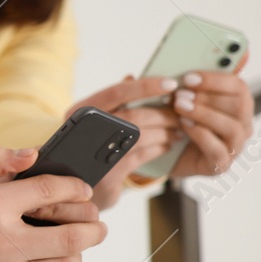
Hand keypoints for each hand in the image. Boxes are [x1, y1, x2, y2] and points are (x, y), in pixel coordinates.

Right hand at [68, 74, 182, 206]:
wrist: (79, 184)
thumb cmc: (90, 146)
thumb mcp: (94, 122)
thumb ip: (112, 101)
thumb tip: (133, 76)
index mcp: (80, 111)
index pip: (117, 92)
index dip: (146, 86)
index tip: (171, 84)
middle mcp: (83, 131)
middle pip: (132, 117)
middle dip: (162, 115)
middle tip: (181, 114)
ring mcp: (95, 155)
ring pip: (140, 137)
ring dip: (165, 132)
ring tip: (178, 130)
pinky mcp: (109, 175)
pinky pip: (142, 156)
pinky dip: (159, 148)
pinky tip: (167, 145)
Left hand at [166, 63, 254, 178]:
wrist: (161, 153)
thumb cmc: (171, 120)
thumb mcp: (170, 98)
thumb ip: (172, 83)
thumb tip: (152, 65)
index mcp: (234, 103)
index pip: (238, 86)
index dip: (215, 79)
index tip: (188, 77)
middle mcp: (240, 123)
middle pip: (240, 105)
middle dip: (208, 97)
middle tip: (179, 94)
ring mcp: (233, 145)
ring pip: (232, 127)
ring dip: (204, 114)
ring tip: (179, 108)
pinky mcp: (220, 164)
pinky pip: (219, 150)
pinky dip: (201, 135)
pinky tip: (183, 126)